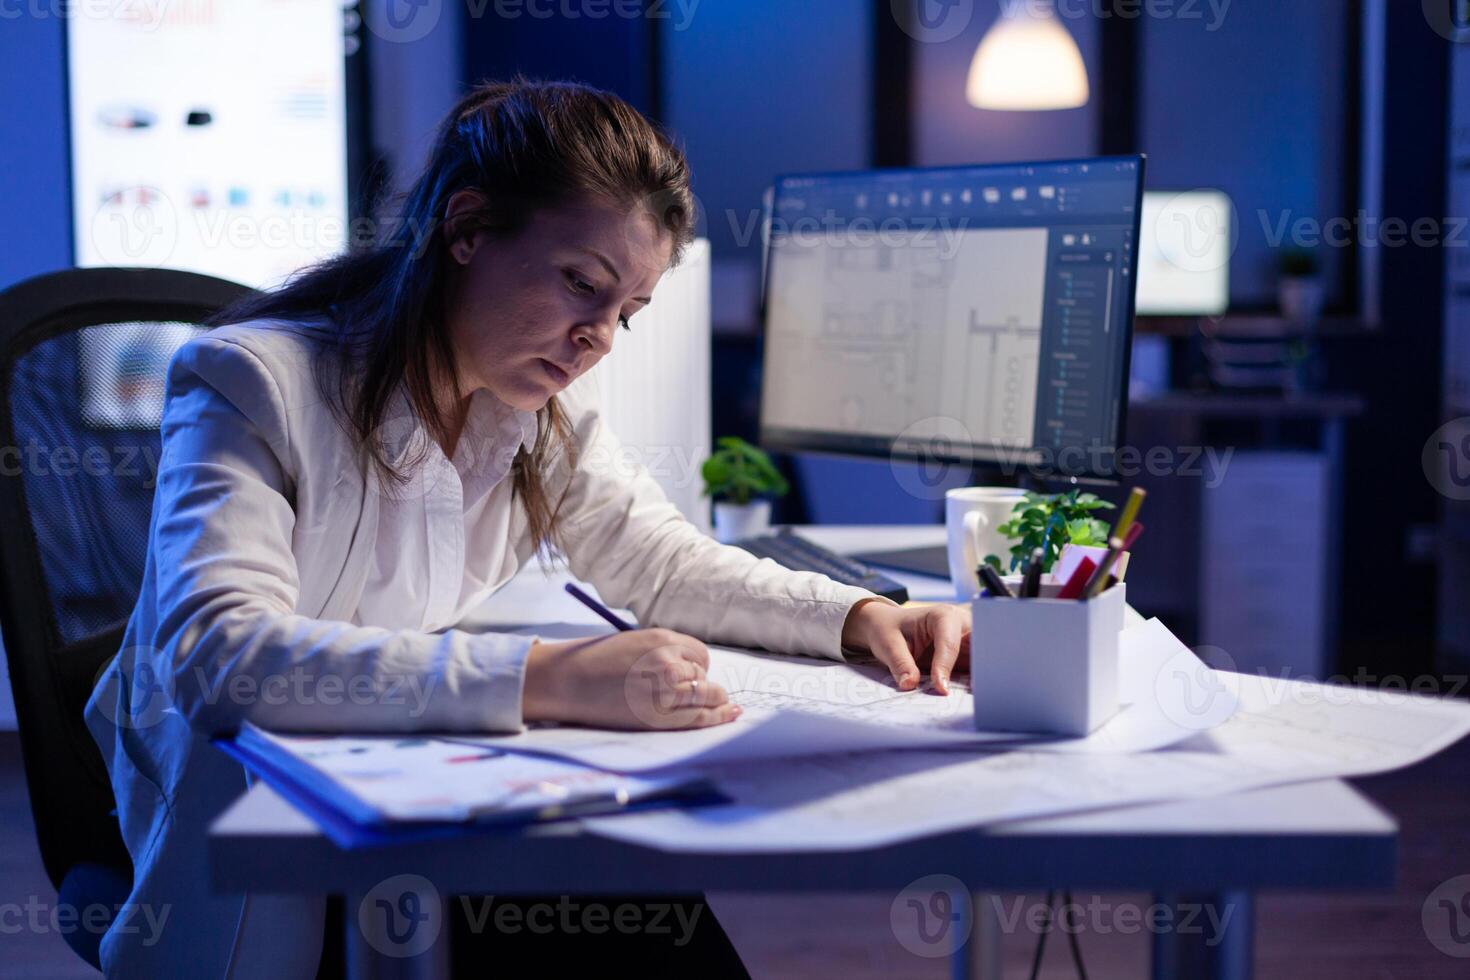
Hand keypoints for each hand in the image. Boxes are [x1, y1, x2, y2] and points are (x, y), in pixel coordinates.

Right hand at [522, 628, 741, 729]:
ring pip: (706, 695)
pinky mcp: (658, 716)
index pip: (700, 654)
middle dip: (701, 685)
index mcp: (662, 639)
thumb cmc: (595, 660)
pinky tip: (730, 713)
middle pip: (703, 676)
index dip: (698, 667)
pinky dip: (717, 716)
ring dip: (712, 700)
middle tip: (691, 692)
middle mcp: (668, 662)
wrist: (567, 680)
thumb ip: (663, 652)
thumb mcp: (635, 642)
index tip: (692, 674)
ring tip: (719, 705)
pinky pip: (698, 717)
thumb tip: (690, 669)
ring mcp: (665, 690)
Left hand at [840, 599, 970, 693]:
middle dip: (981, 667)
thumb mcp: (888, 644)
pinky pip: (977, 671)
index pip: (949, 643)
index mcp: (944, 616)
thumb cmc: (888, 629)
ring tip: (981, 697)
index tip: (941, 689)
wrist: (888, 627)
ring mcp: (968, 641)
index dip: (945, 667)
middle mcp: (962, 626)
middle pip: (980, 647)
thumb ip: (900, 663)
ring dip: (982, 677)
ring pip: (984, 660)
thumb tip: (910, 684)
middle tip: (978, 692)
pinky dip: (977, 683)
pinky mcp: (969, 656)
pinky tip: (976, 697)